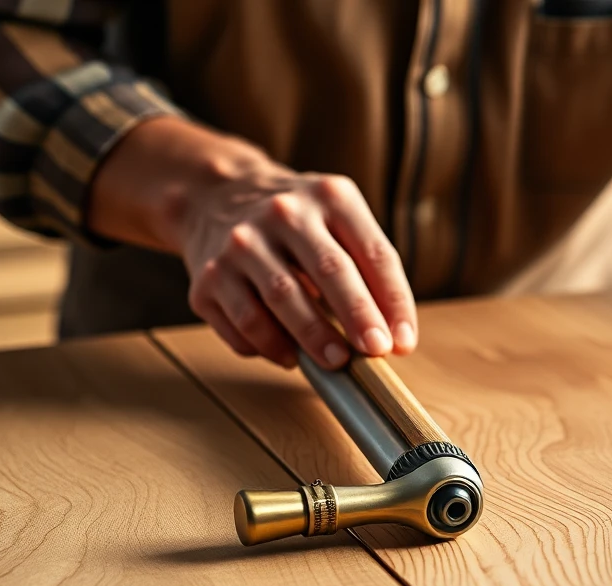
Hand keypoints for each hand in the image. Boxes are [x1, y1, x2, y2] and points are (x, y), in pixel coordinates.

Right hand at [180, 163, 415, 368]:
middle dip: (357, 315)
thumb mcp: (339, 221)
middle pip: (329, 269)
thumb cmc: (297, 223)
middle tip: (375, 350)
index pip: (374, 252)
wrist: (215, 197)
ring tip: (336, 362)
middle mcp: (283, 214)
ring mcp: (240, 244)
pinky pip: (243, 321)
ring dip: (313, 336)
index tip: (403, 341)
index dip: (393, 300)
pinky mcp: (208, 277)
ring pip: (282, 297)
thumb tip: (395, 337)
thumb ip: (371, 271)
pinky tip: (290, 357)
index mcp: (330, 197)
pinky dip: (270, 345)